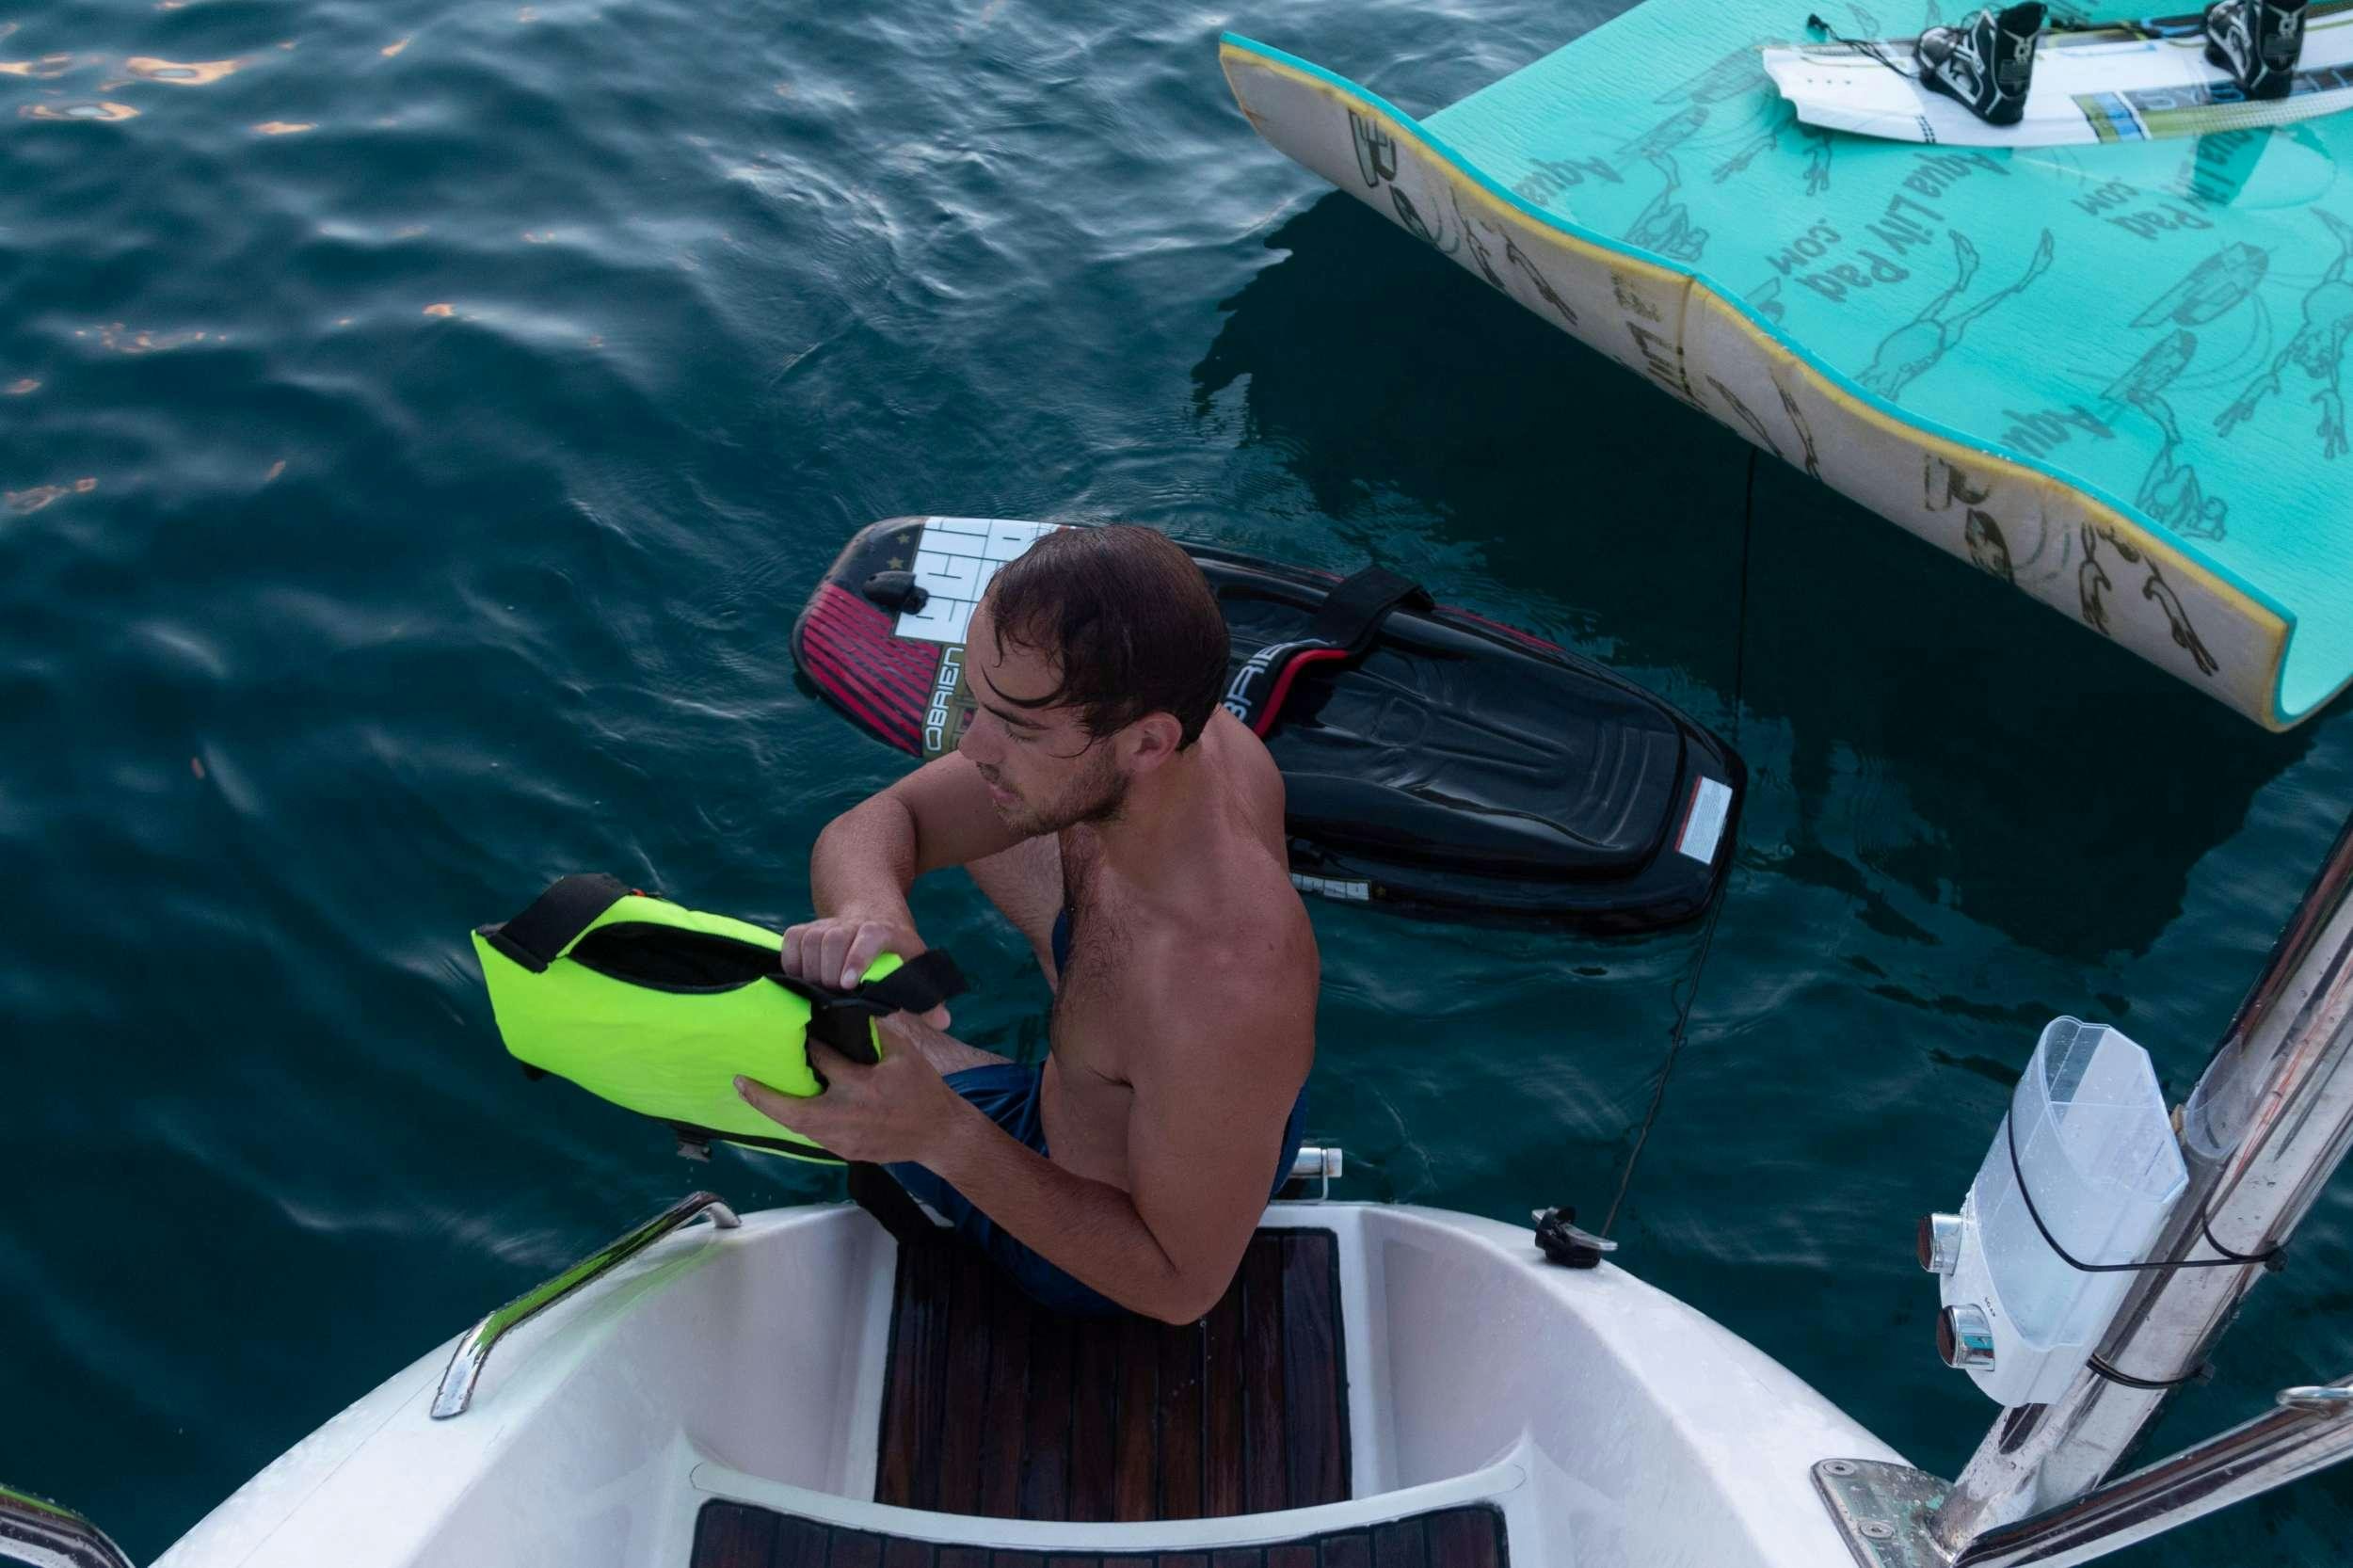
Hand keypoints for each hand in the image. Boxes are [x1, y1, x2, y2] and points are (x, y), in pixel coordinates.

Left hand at [735, 1022, 965, 1165]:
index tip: (791, 1033)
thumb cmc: (923, 1090)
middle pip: (793, 1110)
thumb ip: (874, 1033)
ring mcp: (842, 1139)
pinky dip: (799, 1119)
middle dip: (763, 1097)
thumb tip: (849, 1011)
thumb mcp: (903, 1054)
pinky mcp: (845, 1151)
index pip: (822, 1061)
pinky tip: (791, 1107)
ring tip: (757, 1092)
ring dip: (778, 1110)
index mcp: (860, 1086)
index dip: (807, 1046)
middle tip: (740, 1081)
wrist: (939, 1134)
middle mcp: (844, 1116)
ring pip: (799, 1126)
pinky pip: (814, 1134)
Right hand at [781, 914, 948, 1026]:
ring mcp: (826, 924)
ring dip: (811, 970)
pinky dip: (792, 962)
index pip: (869, 938)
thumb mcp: (914, 965)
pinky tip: (802, 980)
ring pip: (810, 941)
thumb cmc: (893, 950)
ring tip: (819, 993)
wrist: (869, 914)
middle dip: (830, 973)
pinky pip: (791, 941)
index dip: (857, 959)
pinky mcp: (806, 928)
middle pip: (832, 941)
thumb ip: (927, 996)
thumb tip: (943, 1022)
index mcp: (882, 931)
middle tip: (835, 997)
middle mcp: (852, 923)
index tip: (848, 984)